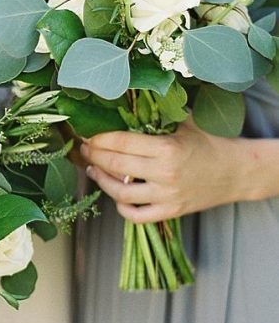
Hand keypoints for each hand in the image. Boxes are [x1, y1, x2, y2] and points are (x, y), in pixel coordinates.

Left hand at [80, 118, 247, 222]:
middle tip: (85, 150)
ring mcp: (167, 196)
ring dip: (102, 181)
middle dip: (94, 156)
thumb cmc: (209, 142)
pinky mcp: (171, 212)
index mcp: (167, 148)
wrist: (236, 171)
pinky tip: (116, 197)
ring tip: (94, 170)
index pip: (121, 143)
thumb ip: (156, 116)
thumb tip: (122, 106)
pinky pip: (136, 215)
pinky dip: (121, 208)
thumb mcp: (184, 122)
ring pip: (120, 193)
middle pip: (115, 165)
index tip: (87, 135)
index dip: (99, 139)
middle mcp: (164, 173)